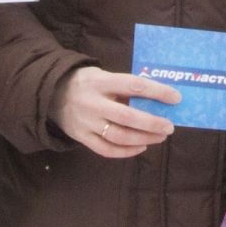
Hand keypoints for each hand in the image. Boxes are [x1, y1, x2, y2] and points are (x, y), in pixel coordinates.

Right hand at [51, 65, 178, 159]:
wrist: (50, 94)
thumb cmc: (85, 83)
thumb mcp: (102, 75)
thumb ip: (123, 86)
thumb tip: (156, 99)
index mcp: (100, 82)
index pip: (133, 85)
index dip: (157, 92)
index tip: (176, 98)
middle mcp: (93, 103)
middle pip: (127, 116)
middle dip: (152, 123)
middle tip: (169, 126)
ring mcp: (86, 123)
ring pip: (119, 136)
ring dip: (143, 138)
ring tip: (160, 137)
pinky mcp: (81, 138)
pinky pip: (106, 149)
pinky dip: (126, 151)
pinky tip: (141, 146)